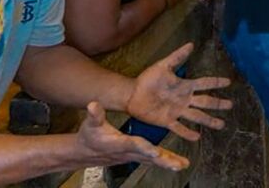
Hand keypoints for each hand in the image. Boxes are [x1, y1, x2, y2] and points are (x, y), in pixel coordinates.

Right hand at [75, 102, 189, 170]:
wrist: (85, 153)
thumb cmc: (89, 137)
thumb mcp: (90, 124)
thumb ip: (95, 115)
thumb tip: (93, 104)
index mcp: (119, 143)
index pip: (133, 145)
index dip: (144, 149)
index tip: (155, 152)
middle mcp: (128, 152)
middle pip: (148, 157)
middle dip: (163, 161)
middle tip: (177, 164)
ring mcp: (133, 156)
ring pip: (153, 161)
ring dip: (168, 163)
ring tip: (183, 165)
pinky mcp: (137, 157)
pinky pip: (153, 161)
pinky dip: (166, 161)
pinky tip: (179, 163)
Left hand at [126, 43, 231, 140]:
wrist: (131, 94)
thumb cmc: (147, 79)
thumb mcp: (163, 65)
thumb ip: (177, 57)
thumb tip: (191, 44)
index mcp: (185, 86)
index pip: (205, 84)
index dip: (216, 83)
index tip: (229, 82)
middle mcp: (184, 99)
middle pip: (205, 102)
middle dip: (218, 104)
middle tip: (230, 105)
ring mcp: (177, 111)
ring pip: (197, 116)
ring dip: (209, 120)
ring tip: (221, 125)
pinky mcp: (167, 121)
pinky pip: (179, 128)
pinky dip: (187, 133)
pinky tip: (197, 137)